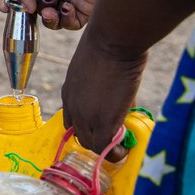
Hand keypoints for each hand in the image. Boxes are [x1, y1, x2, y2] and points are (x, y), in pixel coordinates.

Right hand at [0, 0, 111, 29]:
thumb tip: (26, 8)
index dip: (13, 4)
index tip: (6, 8)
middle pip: (36, 10)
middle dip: (30, 12)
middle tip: (30, 7)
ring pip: (53, 20)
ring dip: (48, 18)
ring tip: (49, 7)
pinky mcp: (85, 6)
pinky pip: (72, 23)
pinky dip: (65, 20)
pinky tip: (66, 7)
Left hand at [62, 35, 145, 160]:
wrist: (112, 40)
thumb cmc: (109, 44)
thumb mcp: (97, 66)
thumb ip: (103, 84)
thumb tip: (123, 94)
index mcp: (69, 92)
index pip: (71, 120)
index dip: (86, 127)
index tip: (102, 128)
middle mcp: (72, 106)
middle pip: (80, 136)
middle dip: (98, 140)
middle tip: (117, 139)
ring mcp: (86, 115)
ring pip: (91, 145)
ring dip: (107, 149)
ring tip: (122, 145)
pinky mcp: (103, 121)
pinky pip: (105, 148)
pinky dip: (115, 153)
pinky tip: (125, 147)